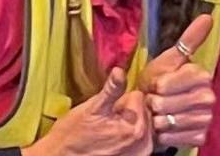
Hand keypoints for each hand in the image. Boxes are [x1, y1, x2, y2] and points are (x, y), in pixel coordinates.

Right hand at [25, 68, 152, 155]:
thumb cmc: (74, 135)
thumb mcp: (92, 108)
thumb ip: (111, 89)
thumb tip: (119, 71)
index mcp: (136, 128)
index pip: (139, 96)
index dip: (123, 99)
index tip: (110, 109)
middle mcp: (144, 143)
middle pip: (146, 110)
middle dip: (130, 112)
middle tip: (109, 120)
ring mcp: (142, 153)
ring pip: (146, 124)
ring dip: (133, 124)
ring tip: (112, 130)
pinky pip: (145, 139)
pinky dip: (135, 136)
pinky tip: (117, 139)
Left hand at [140, 13, 217, 149]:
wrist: (154, 113)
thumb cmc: (158, 83)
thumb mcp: (167, 60)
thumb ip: (188, 40)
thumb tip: (208, 16)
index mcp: (201, 75)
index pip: (168, 84)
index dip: (157, 85)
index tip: (155, 85)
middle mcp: (209, 96)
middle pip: (168, 104)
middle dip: (155, 105)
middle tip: (155, 102)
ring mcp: (207, 117)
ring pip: (173, 122)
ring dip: (159, 121)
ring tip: (158, 116)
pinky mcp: (201, 136)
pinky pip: (178, 138)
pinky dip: (167, 136)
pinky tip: (165, 130)